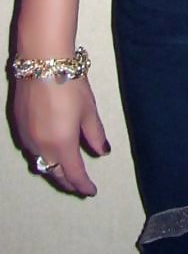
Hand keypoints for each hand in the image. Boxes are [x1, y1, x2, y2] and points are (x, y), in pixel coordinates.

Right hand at [14, 76, 108, 195]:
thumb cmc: (70, 84)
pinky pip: (31, 150)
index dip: (83, 186)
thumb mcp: (89, 110)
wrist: (42, 61)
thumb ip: (95, 134)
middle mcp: (41, 146)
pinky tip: (49, 149)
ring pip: (40, 163)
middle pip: (54, 173)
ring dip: (53, 169)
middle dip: (68, 182)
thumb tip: (102, 152)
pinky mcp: (18, 126)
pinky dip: (42, 155)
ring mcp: (26, 137)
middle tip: (79, 184)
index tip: (91, 191)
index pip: (74, 175)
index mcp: (62, 144)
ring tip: (66, 169)